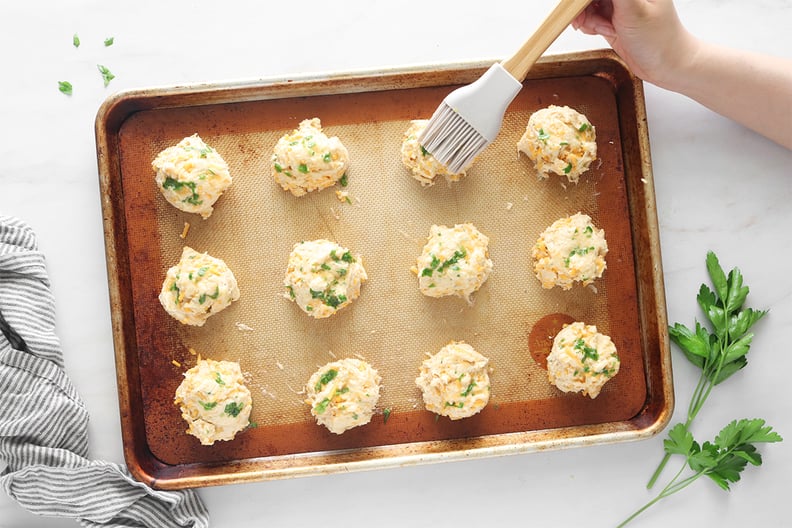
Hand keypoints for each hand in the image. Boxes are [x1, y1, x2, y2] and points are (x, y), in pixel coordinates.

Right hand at [572, 0, 696, 88]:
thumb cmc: (659, 40)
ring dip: (586, 16)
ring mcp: (621, 4)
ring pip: (589, 3)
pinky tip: (598, 31)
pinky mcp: (614, 18)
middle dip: (583, 6)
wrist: (666, 65)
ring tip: (598, 28)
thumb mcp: (634, 11)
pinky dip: (589, 24)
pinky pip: (592, 15)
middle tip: (581, 19)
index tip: (575, 5)